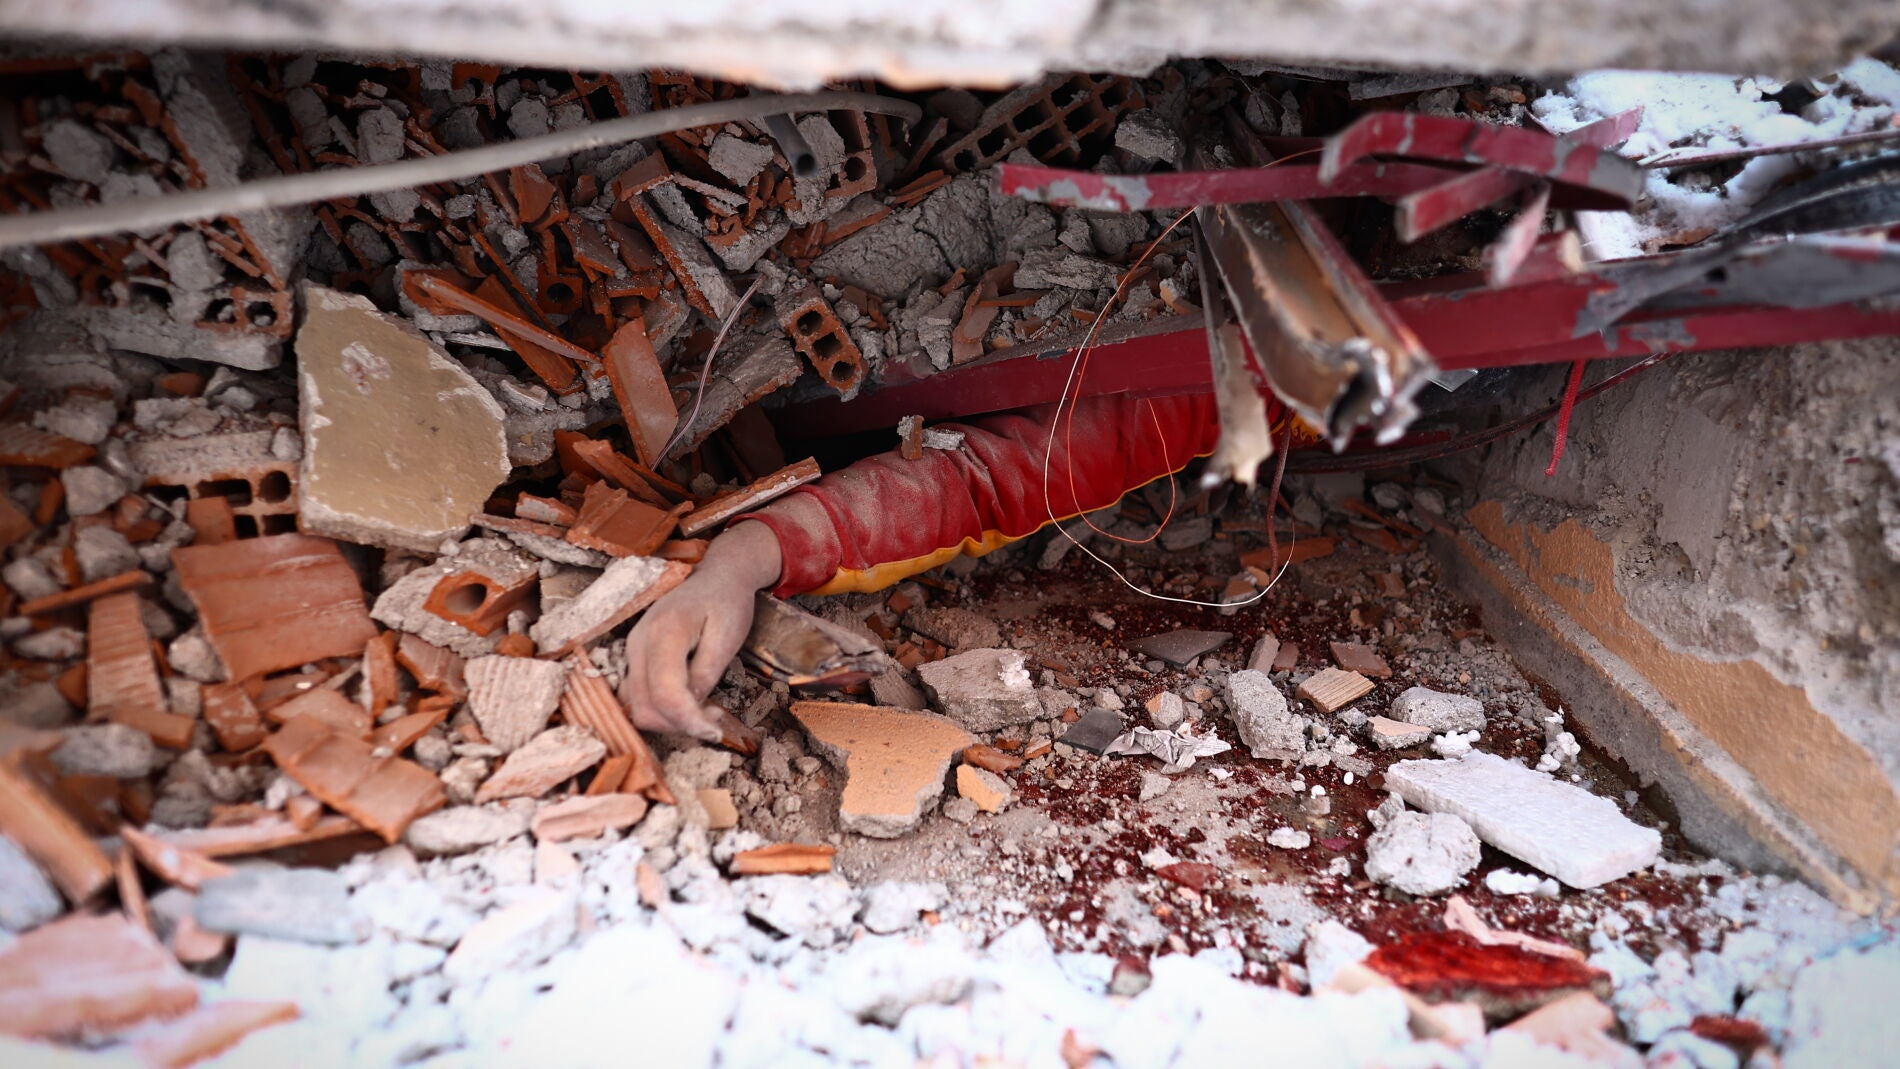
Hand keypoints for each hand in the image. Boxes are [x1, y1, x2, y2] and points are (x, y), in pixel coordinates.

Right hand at [620, 521, 781, 739]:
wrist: (716, 576)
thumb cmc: (727, 601)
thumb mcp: (728, 636)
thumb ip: (706, 673)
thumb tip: (690, 708)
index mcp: (664, 633)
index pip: (665, 694)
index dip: (688, 722)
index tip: (715, 733)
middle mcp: (638, 643)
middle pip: (644, 707)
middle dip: (679, 725)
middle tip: (715, 721)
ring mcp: (632, 651)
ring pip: (636, 707)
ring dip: (669, 721)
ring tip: (705, 711)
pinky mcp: (635, 659)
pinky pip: (638, 697)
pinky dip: (661, 711)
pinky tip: (689, 704)